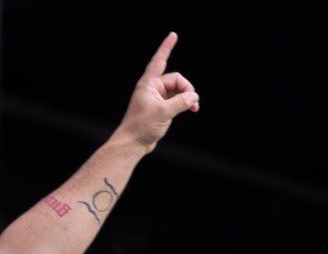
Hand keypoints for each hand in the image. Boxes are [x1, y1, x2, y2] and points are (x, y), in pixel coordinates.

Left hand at [117, 31, 198, 151]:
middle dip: (187, 89)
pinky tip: (191, 109)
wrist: (132, 144)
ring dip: (187, 97)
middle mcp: (152, 89)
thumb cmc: (142, 127)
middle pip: (176, 80)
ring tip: (194, 108)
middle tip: (193, 102)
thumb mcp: (163, 113)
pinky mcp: (160, 108)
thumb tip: (194, 96)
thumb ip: (181, 102)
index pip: (159, 61)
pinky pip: (176, 100)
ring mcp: (156, 98)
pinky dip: (184, 103)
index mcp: (148, 84)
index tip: (173, 35)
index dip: (166, 47)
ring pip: (178, 91)